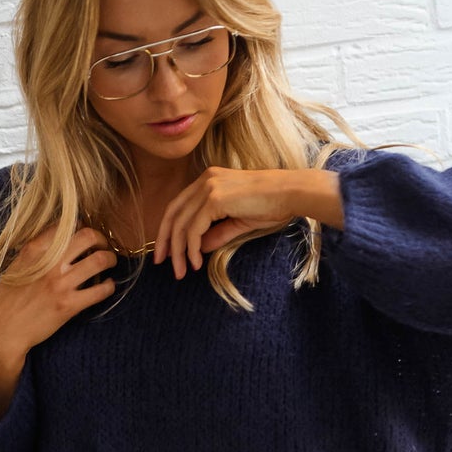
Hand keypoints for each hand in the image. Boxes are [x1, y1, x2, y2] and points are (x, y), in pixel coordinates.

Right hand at [0, 223, 116, 419]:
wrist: (2, 329)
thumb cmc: (7, 298)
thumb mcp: (17, 264)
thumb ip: (38, 251)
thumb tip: (60, 239)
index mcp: (35, 249)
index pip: (68, 225)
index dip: (82, 227)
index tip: (85, 237)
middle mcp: (50, 263)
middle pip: (89, 236)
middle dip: (102, 239)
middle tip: (103, 247)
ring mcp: (60, 284)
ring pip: (100, 260)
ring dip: (110, 259)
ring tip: (110, 263)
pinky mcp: (69, 305)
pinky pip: (100, 290)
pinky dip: (109, 286)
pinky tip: (107, 286)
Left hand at [152, 167, 297, 280]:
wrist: (290, 193)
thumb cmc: (271, 205)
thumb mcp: (238, 221)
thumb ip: (217, 233)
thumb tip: (199, 249)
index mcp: (208, 180)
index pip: (178, 206)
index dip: (168, 229)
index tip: (166, 251)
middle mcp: (205, 180)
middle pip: (173, 213)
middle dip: (165, 241)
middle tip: (161, 263)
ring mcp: (208, 187)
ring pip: (181, 224)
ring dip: (179, 251)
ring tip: (180, 271)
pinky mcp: (214, 198)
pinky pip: (194, 229)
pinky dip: (192, 248)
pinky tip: (196, 262)